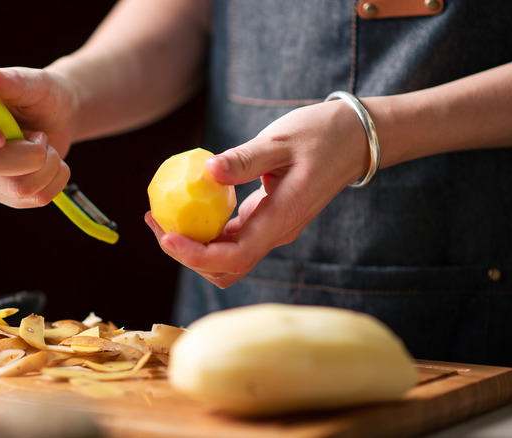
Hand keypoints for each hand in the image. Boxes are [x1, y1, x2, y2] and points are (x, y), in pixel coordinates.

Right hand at [0, 65, 75, 207]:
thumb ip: (9, 81)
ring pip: (17, 188)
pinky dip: (54, 182)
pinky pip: (31, 199)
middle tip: (41, 136)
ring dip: (49, 167)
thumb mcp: (33, 82)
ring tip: (48, 148)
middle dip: (32, 153)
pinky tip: (51, 165)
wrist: (61, 119)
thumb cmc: (43, 95)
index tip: (0, 135)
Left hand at [146, 101, 371, 286]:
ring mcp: (272, 230)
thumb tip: (206, 171)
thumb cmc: (322, 134)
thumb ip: (244, 159)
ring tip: (162, 216)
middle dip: (186, 255)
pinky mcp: (267, 220)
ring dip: (192, 245)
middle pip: (225, 267)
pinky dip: (205, 230)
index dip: (197, 256)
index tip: (167, 238)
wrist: (357, 139)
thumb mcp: (280, 140)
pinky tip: (185, 206)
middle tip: (155, 221)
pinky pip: (231, 237)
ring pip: (226, 257)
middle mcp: (277, 233)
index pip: (235, 256)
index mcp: (282, 220)